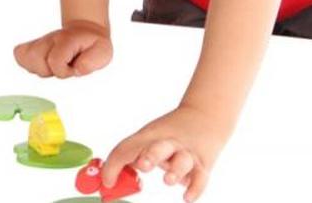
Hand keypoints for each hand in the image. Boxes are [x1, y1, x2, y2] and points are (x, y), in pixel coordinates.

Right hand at [13, 20, 112, 77]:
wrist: (85, 30)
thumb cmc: (93, 44)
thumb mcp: (103, 52)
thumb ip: (92, 62)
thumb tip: (77, 70)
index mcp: (66, 40)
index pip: (54, 61)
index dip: (64, 71)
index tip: (73, 69)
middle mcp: (50, 39)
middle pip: (35, 59)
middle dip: (49, 71)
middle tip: (63, 66)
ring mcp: (41, 41)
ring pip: (25, 58)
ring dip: (37, 68)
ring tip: (52, 66)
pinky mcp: (34, 45)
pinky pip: (20, 55)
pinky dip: (27, 63)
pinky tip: (41, 64)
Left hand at [102, 104, 229, 201]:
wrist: (204, 116)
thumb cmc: (170, 133)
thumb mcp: (149, 138)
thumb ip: (132, 156)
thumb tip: (109, 180)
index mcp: (149, 136)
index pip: (128, 148)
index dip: (114, 164)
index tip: (107, 182)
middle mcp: (167, 143)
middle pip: (158, 146)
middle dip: (150, 156)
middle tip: (141, 165)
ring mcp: (187, 152)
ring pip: (182, 160)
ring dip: (175, 170)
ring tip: (168, 180)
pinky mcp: (203, 164)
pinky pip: (201, 177)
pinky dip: (195, 187)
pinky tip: (187, 197)